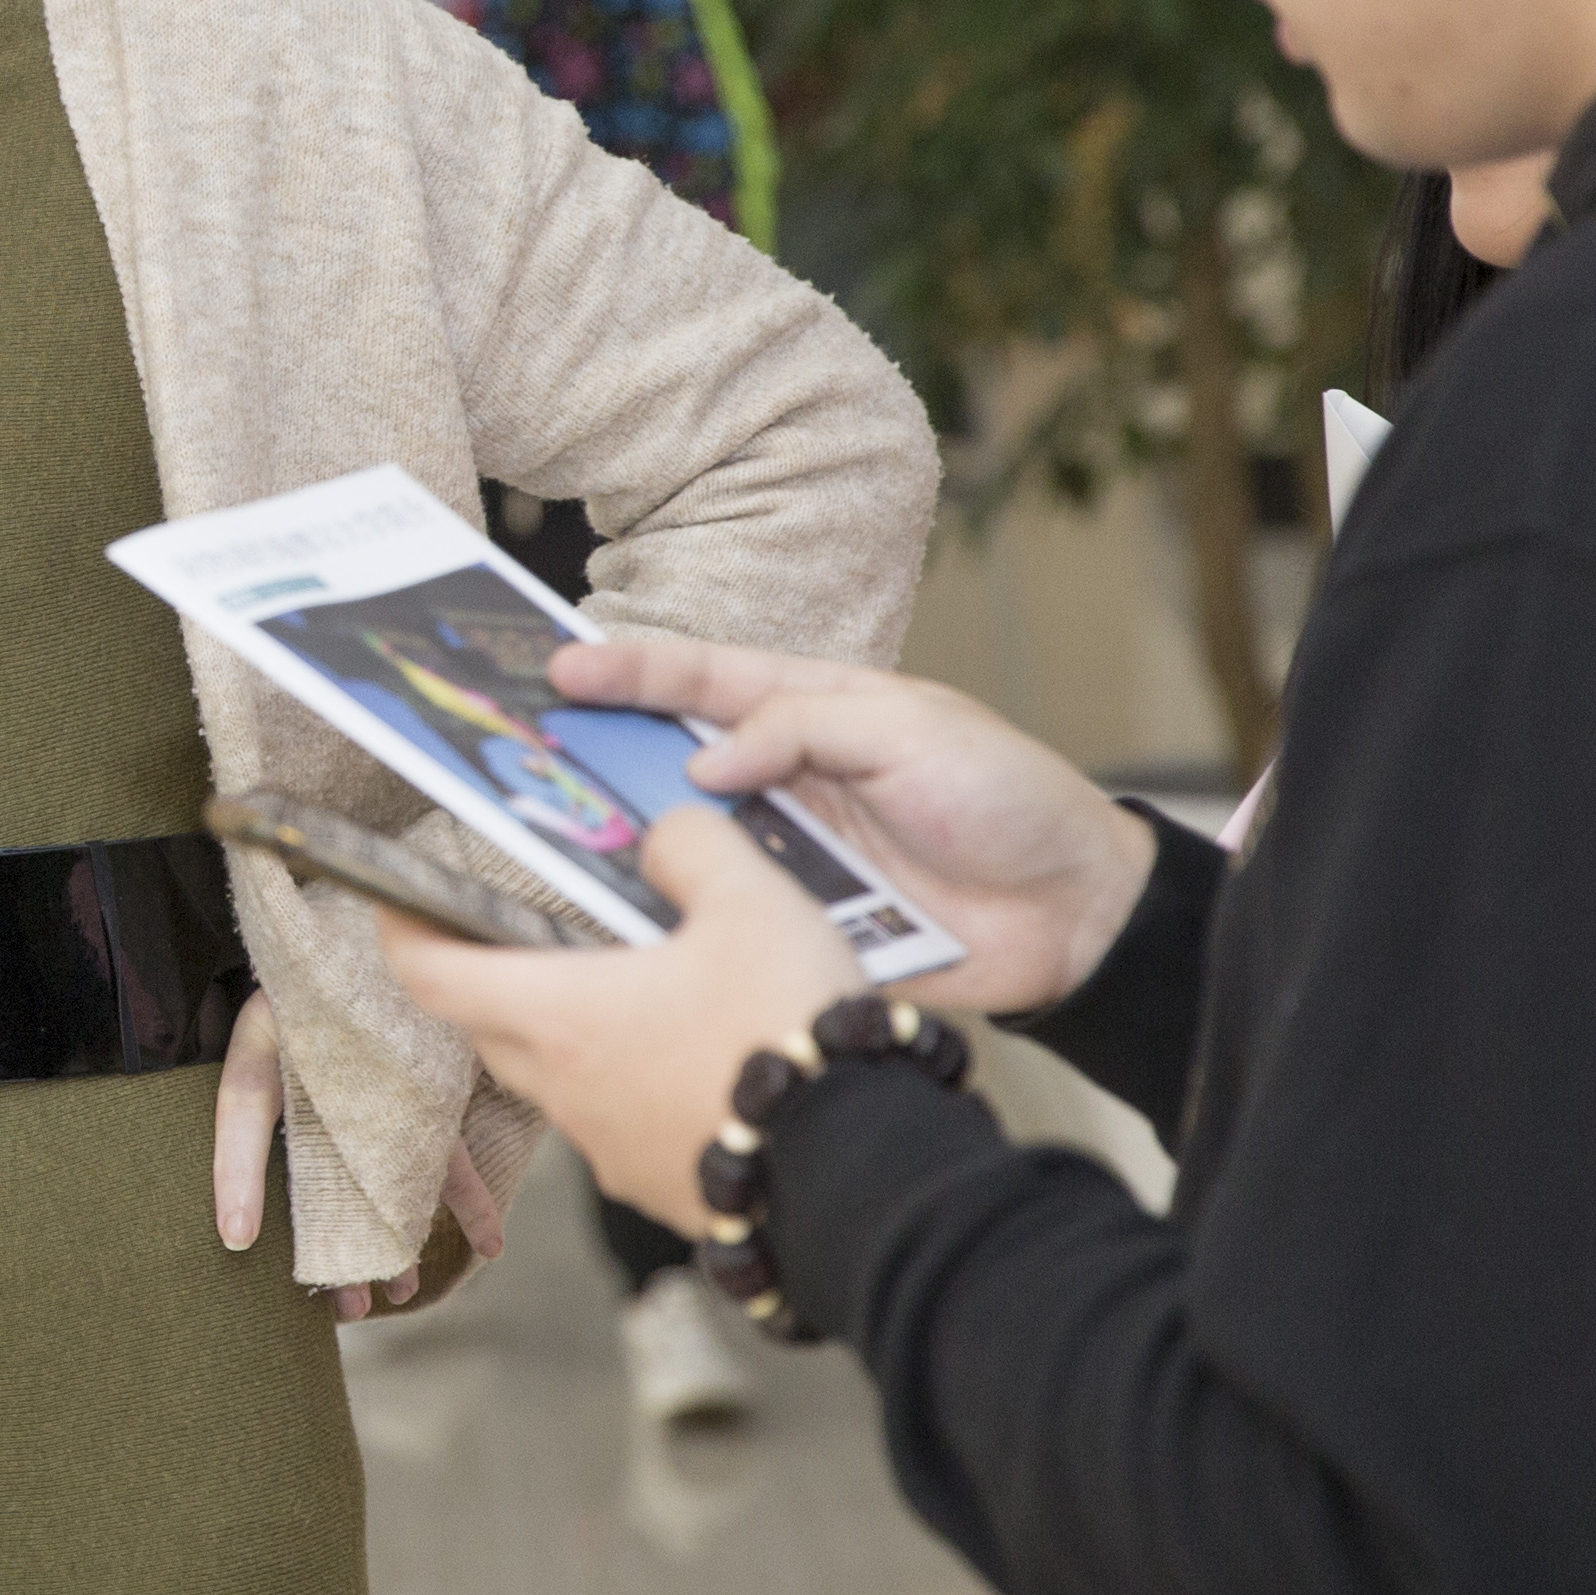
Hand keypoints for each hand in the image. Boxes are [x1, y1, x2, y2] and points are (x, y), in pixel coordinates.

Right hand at [210, 991, 506, 1320]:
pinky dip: (469, 1200)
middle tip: (346, 1310)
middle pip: (321, 1183)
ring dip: (398, 1238)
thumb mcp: (279, 1004)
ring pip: (384, 1183)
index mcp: (267, 1059)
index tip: (236, 1237)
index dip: (236, 1179)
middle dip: (337, 1249)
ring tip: (405, 1293)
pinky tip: (491, 1243)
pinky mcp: (426, 1095)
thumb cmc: (313, 963)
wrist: (371, 922)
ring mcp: (373, 1099)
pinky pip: (446, 1156)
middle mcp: (317, 1091)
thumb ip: (265, 1066)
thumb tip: (258, 1140)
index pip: (241, 1122)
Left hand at [372, 811, 860, 1241]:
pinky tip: (692, 1052)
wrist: (859, 1166)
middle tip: (523, 925)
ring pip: (556, 1076)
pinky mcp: (660, 1186)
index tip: (397, 899)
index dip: (403, 929)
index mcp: (557, 1014)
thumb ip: (692, 846)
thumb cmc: (789, 1026)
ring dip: (570, 1029)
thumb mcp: (750, 898)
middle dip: (491, 973)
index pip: (429, 973)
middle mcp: (564, 1088)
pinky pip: (619, 1122)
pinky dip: (630, 1080)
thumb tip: (663, 836)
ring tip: (628, 982)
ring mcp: (609, 1149)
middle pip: (488, 1023)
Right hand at [543, 631, 1153, 1021]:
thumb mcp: (909, 731)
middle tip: (518, 747)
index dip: (629, 670)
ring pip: (686, 841)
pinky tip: (625, 916)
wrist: (1077, 915)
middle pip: (670, 759)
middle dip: (596, 752)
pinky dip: (679, 917)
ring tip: (553, 831)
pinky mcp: (798, 926)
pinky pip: (725, 917)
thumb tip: (703, 762)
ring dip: (628, 839)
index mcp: (811, 710)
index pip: (701, 679)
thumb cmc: (1006, 798)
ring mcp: (788, 855)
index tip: (559, 668)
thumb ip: (801, 728)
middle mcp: (785, 780)